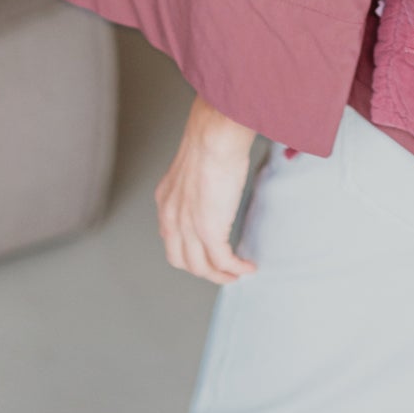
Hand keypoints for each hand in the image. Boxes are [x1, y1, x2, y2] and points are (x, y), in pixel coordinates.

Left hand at [153, 95, 259, 283]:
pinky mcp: (209, 231)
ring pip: (201, 267)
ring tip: (236, 274)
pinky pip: (223, 261)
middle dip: (202, 269)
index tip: (204, 252)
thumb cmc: (210, 139)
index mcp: (166, 201)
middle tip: (220, 270)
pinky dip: (236, 268)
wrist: (214, 137)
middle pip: (182, 259)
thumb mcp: (194, 165)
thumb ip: (198, 180)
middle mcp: (171, 217)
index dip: (188, 250)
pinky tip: (247, 266)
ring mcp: (188, 227)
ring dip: (220, 275)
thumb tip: (215, 180)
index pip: (171, 238)